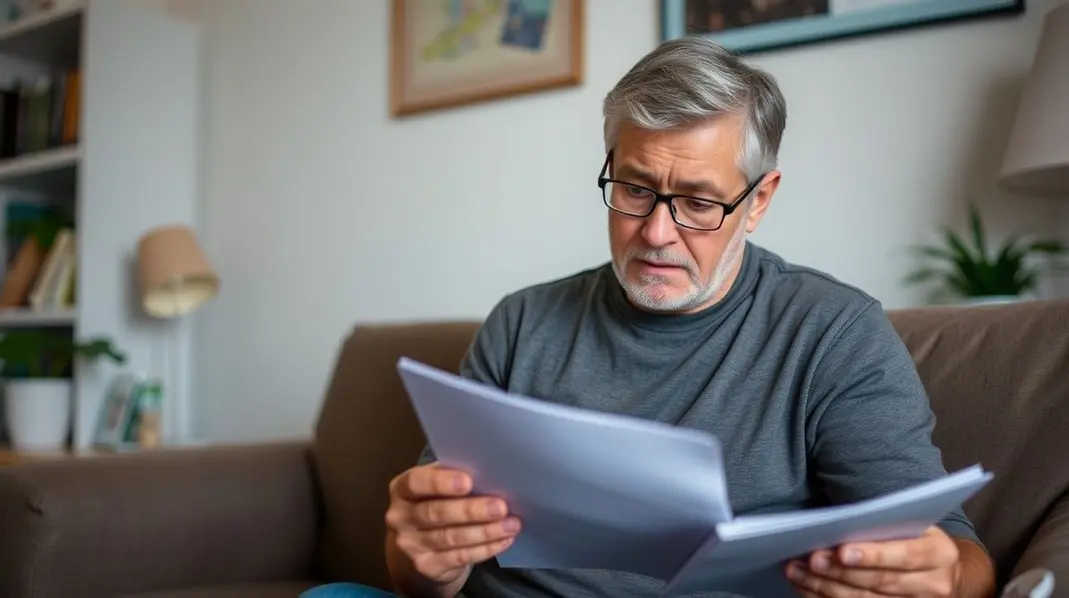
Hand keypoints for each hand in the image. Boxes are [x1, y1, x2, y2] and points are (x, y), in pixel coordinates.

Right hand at [385, 462, 521, 584]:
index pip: (415, 483)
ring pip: (451, 537)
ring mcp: (411, 545)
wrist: (417, 550)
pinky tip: (504, 539)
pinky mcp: (426, 566)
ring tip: (511, 524)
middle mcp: (400, 517)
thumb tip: (490, 471)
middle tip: (501, 506)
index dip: (440, 483)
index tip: (468, 482)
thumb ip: (453, 477)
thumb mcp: (436, 487)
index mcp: (402, 489)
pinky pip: (460, 556)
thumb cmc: (434, 505)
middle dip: (471, 510)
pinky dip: (485, 548)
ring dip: (485, 531)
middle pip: (436, 513)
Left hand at [785, 526, 960, 597]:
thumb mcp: (915, 526)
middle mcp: (933, 585)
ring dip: (825, 587)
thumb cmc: (918, 540)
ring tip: (797, 572)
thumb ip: (886, 526)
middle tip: (811, 560)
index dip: (873, 555)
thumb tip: (839, 525)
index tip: (842, 551)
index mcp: (939, 554)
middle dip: (841, 572)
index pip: (905, 555)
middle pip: (880, 582)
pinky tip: (806, 588)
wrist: (944, 574)